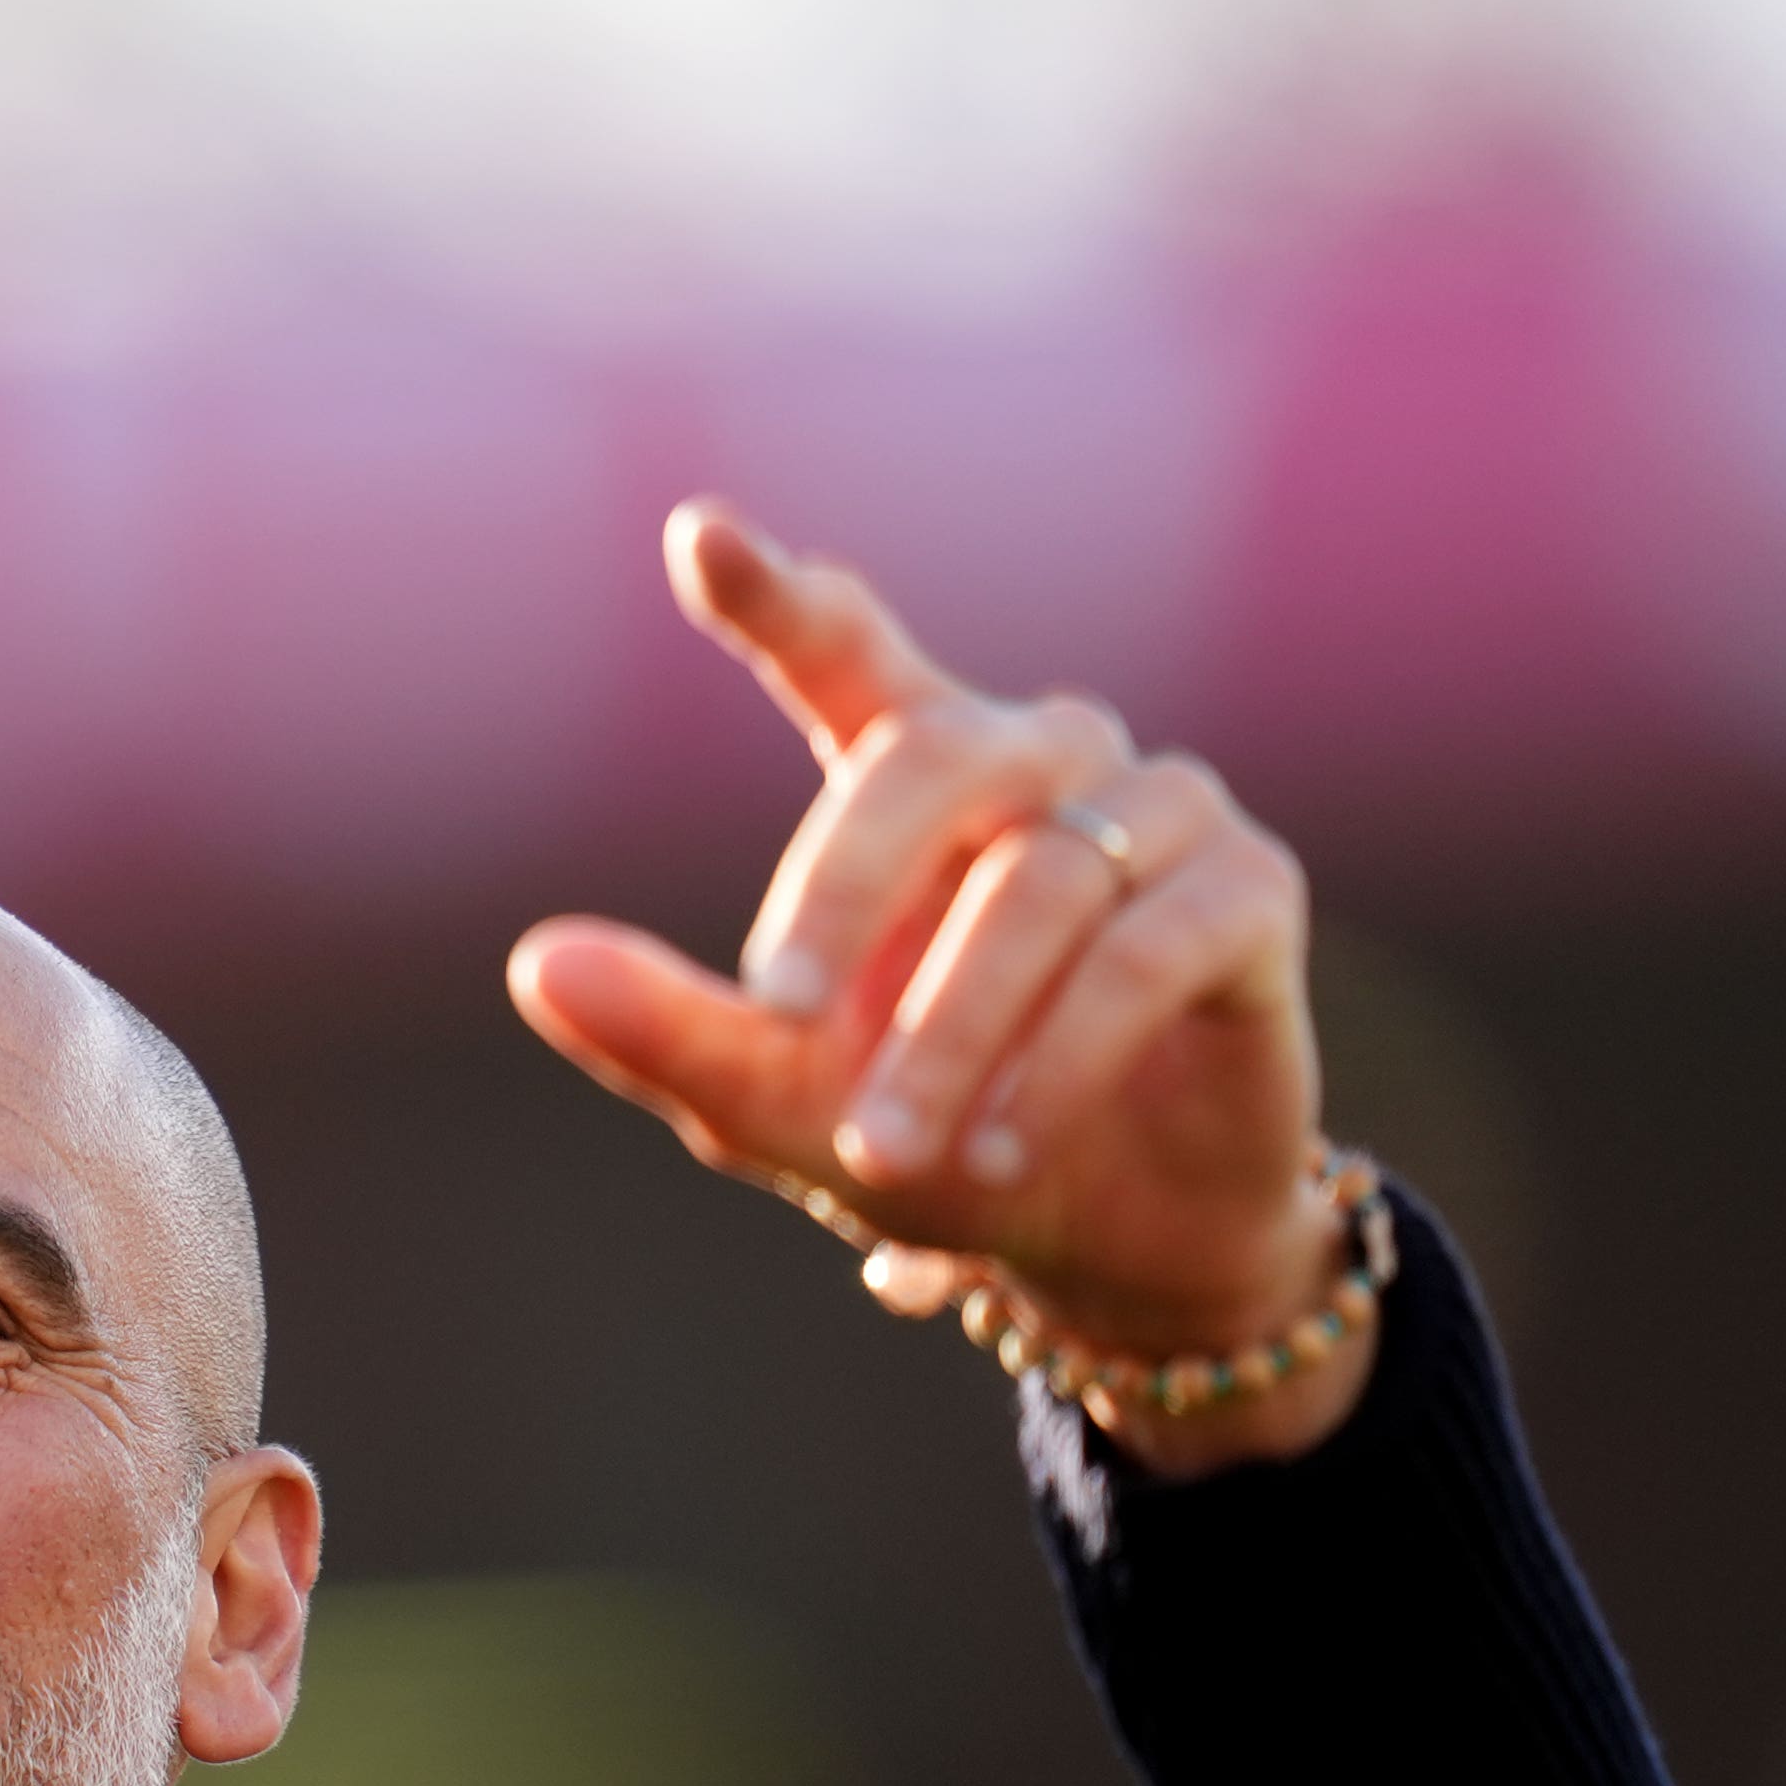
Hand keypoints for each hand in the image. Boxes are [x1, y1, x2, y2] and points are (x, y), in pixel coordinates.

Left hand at [508, 502, 1360, 1472]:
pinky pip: (1146, 950)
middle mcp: (1042, 762)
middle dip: (842, 886)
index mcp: (918, 780)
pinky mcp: (1251, 894)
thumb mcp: (779, 1105)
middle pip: (932, 755)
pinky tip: (1003, 1149)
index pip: (847, 654)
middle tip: (778, 1011)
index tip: (699, 538)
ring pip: (1039, 880)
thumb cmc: (934, 1140)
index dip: (778, 597)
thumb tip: (534, 962)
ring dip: (952, 1031)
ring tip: (889, 1154)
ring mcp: (1159, 813)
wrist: (1111, 1246)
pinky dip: (1063, 1057)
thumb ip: (670, 1032)